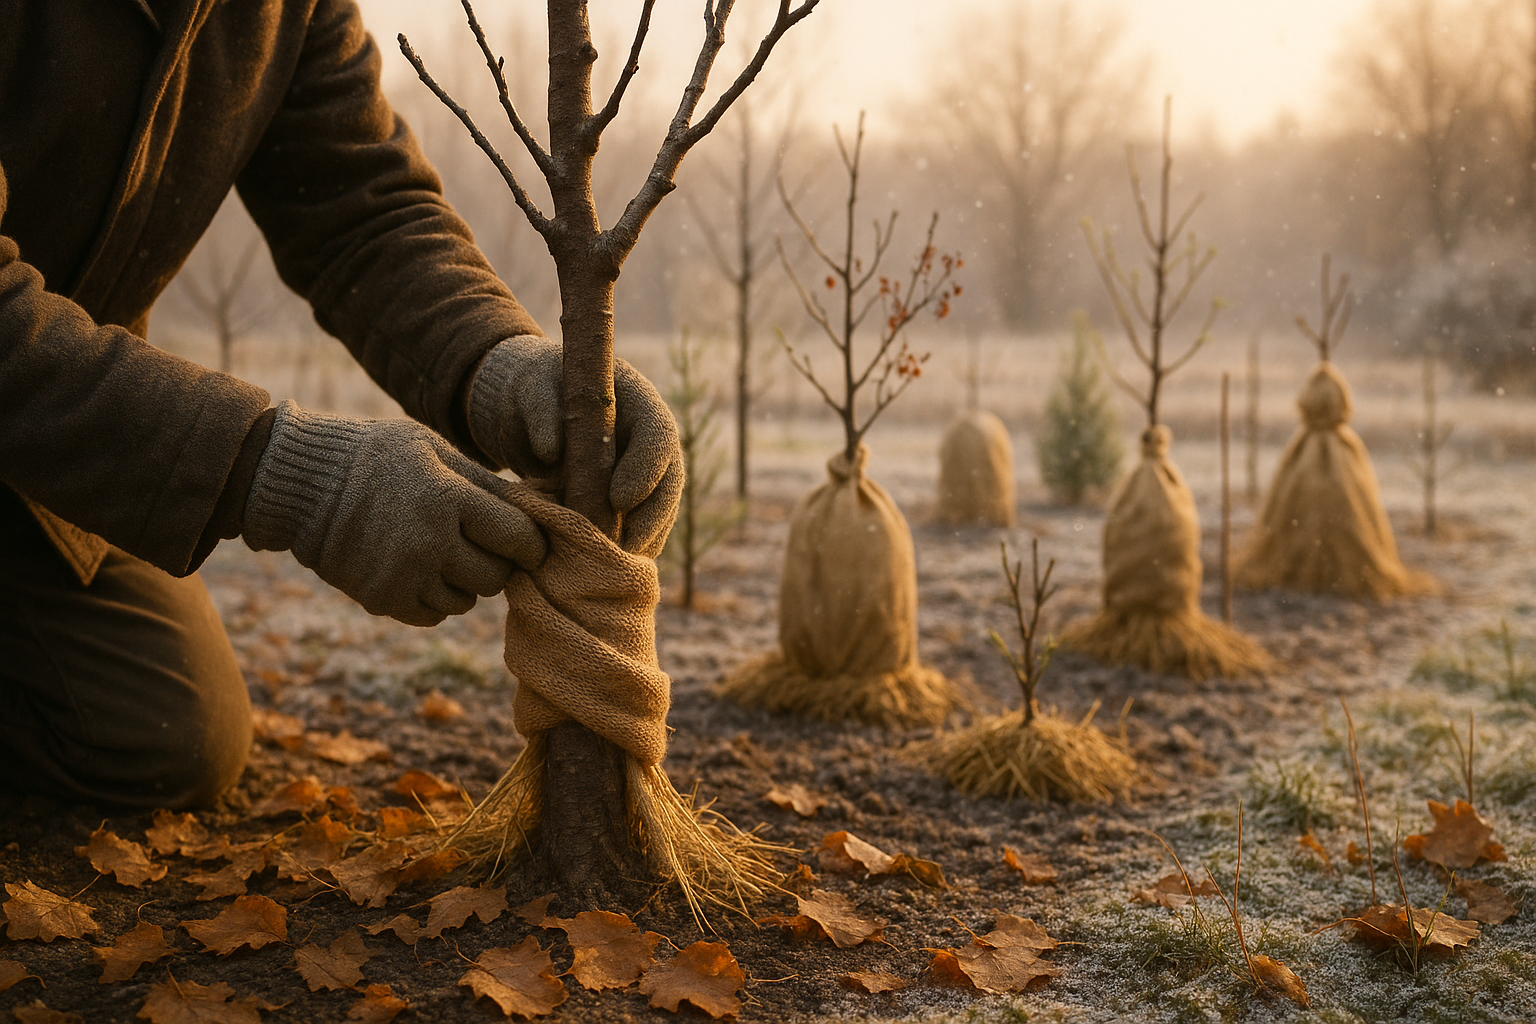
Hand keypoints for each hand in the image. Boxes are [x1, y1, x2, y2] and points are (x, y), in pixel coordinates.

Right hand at [241, 401, 545, 625]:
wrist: (300, 482)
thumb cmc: (378, 457)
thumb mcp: (434, 450)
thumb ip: (488, 483)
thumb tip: (545, 508)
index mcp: (446, 496)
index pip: (518, 538)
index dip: (530, 543)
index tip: (526, 542)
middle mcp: (428, 541)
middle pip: (495, 577)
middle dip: (496, 563)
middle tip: (478, 545)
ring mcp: (402, 575)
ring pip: (466, 601)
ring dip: (463, 582)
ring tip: (439, 551)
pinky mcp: (381, 599)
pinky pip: (434, 614)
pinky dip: (434, 598)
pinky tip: (418, 569)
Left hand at [466, 335, 682, 558]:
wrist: (537, 409)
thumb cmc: (539, 390)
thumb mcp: (534, 388)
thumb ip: (541, 409)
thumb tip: (549, 450)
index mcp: (640, 405)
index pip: (658, 439)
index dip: (644, 472)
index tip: (619, 500)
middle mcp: (652, 444)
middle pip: (669, 484)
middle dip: (651, 520)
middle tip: (625, 549)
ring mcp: (647, 475)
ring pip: (659, 513)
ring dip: (642, 543)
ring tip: (617, 570)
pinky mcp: (633, 501)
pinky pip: (640, 529)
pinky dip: (627, 550)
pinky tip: (608, 571)